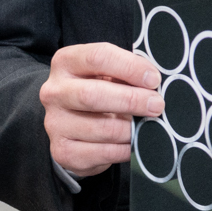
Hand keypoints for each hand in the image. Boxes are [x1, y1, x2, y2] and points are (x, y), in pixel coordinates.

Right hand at [41, 42, 161, 177]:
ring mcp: (55, 123)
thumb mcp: (107, 73)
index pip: (98, 57)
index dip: (130, 67)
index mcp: (66, 63)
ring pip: (102, 128)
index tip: (154, 79)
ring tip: (145, 126)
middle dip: (132, 100)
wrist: (70, 125)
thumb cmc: (97, 90)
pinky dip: (125, 150)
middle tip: (157, 105)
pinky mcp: (62, 151)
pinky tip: (133, 143)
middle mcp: (54, 92)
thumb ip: (126, 72)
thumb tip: (154, 82)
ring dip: (132, 129)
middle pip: (93, 95)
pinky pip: (103, 153)